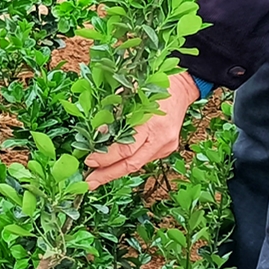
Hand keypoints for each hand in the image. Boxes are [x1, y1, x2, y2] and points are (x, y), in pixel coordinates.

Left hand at [84, 73, 200, 188]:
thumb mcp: (130, 96)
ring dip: (115, 171)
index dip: (106, 158)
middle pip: (131, 165)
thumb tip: (96, 135)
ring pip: (137, 165)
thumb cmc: (153, 86)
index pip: (126, 150)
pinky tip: (113, 165)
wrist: (181, 88)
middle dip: (107, 175)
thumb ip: (114, 116)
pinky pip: (143, 159)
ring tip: (96, 176)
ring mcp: (166, 147)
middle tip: (87, 183)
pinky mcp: (167, 149)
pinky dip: (127, 162)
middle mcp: (162, 140)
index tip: (88, 161)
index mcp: (153, 125)